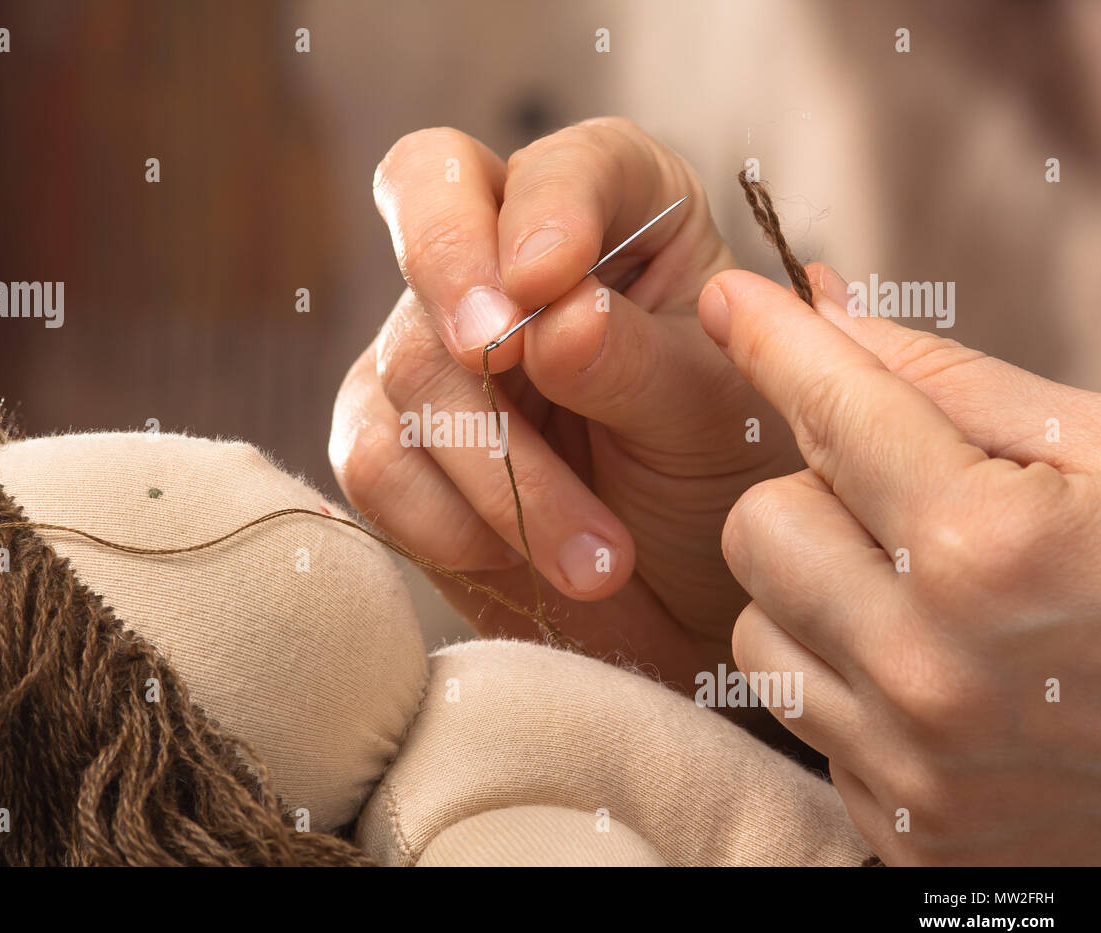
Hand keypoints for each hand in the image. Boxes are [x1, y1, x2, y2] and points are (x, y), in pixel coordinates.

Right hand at [331, 119, 798, 684]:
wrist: (687, 598)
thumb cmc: (725, 479)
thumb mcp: (716, 419)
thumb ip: (638, 363)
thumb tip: (553, 321)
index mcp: (619, 211)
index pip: (559, 166)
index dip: (544, 209)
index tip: (550, 280)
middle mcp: (512, 256)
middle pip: (428, 201)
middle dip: (452, 274)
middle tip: (491, 355)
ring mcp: (440, 342)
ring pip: (411, 360)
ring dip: (497, 469)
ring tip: (598, 562)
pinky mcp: (396, 433)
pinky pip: (375, 458)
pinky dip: (444, 519)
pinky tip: (516, 559)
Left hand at [706, 264, 1100, 863]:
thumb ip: (958, 388)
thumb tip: (829, 316)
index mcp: (991, 551)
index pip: (830, 413)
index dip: (772, 340)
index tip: (731, 302)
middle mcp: (929, 668)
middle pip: (758, 527)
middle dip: (814, 497)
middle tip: (904, 505)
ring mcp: (912, 764)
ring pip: (758, 629)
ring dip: (817, 596)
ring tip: (924, 600)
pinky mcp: (905, 831)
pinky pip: (805, 718)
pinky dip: (848, 683)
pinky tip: (938, 679)